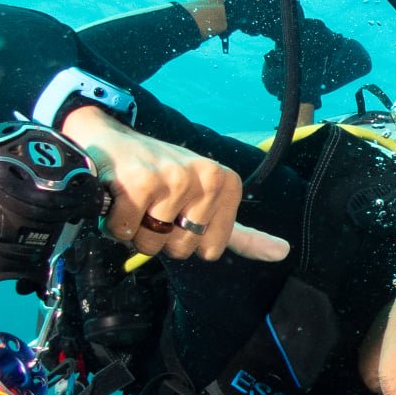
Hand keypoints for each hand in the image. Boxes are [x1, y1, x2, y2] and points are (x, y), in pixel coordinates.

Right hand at [61, 106, 288, 262]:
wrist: (112, 142)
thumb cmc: (160, 178)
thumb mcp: (209, 203)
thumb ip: (243, 233)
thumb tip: (283, 252)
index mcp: (227, 183)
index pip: (209, 251)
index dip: (184, 239)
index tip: (176, 212)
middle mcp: (206, 176)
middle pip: (181, 250)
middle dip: (159, 237)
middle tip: (151, 205)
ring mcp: (174, 178)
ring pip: (152, 244)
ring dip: (134, 230)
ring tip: (135, 200)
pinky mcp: (140, 183)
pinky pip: (125, 232)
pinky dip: (113, 223)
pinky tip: (117, 198)